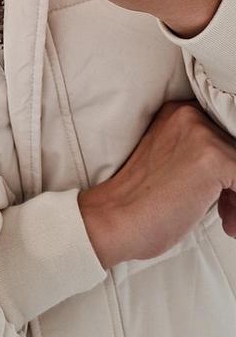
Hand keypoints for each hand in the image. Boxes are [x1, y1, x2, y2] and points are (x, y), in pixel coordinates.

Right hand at [78, 99, 235, 266]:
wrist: (113, 219)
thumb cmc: (139, 202)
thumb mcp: (170, 162)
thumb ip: (198, 155)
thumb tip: (232, 175)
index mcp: (177, 113)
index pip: (222, 136)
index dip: (226, 168)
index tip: (223, 192)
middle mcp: (190, 115)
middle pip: (235, 148)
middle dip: (233, 183)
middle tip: (225, 210)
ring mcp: (202, 135)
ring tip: (227, 219)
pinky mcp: (213, 159)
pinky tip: (228, 222)